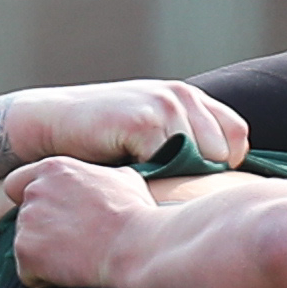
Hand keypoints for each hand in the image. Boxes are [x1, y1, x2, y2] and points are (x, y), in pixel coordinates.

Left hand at [3, 154, 158, 287]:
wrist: (136, 246)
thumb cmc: (136, 215)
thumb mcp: (125, 179)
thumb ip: (100, 176)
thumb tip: (106, 181)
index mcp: (54, 169)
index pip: (17, 183)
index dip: (31, 202)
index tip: (50, 216)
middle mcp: (35, 191)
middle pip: (24, 217)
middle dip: (43, 231)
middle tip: (74, 243)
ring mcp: (27, 221)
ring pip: (25, 244)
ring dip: (45, 255)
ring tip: (78, 258)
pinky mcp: (26, 252)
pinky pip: (27, 272)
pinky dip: (44, 278)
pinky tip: (72, 273)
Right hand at [12, 76, 247, 168]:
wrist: (49, 125)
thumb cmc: (101, 138)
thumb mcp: (151, 132)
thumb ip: (185, 144)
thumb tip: (223, 185)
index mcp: (189, 98)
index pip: (237, 136)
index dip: (223, 164)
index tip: (195, 183)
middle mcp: (182, 97)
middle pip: (223, 153)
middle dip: (202, 176)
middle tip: (172, 190)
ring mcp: (165, 105)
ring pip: (202, 160)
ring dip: (180, 179)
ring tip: (154, 186)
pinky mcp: (145, 121)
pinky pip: (171, 163)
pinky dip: (158, 180)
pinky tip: (136, 181)